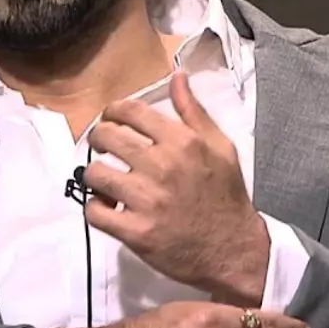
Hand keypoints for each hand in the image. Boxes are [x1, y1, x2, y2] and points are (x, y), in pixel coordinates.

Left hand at [84, 72, 269, 303]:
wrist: (233, 249)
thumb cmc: (226, 196)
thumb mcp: (220, 147)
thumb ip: (193, 112)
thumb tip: (177, 77)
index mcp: (182, 142)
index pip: (131, 111)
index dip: (114, 111)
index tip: (111, 118)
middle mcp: (162, 166)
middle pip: (106, 136)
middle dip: (98, 137)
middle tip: (103, 146)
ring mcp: (147, 200)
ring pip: (95, 173)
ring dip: (96, 175)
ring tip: (105, 180)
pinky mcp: (136, 232)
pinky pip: (95, 212)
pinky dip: (95, 208)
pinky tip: (107, 207)